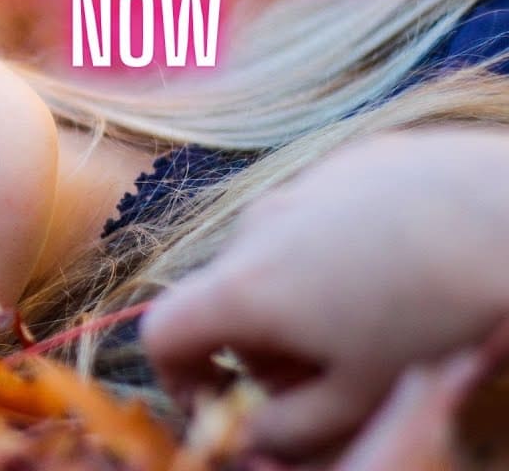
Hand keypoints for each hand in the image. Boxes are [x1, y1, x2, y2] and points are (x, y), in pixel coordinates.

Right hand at [141, 129, 508, 459]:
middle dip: (259, 347)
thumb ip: (289, 427)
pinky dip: (339, 251)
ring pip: (274, 256)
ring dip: (299, 298)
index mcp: (243, 287)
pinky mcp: (349, 162)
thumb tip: (255, 435)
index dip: (179, 379)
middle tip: (324, 379)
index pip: (162, 333)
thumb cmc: (435, 313)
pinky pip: (320, 217)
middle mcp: (255, 227)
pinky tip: (404, 267)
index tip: (225, 403)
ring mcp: (300, 186)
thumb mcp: (360, 395)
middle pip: (226, 298)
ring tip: (374, 320)